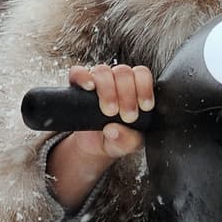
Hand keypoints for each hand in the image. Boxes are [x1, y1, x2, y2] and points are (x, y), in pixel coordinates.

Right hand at [46, 63, 153, 210]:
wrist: (87, 151)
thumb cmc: (111, 144)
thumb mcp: (122, 148)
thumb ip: (127, 143)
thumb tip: (118, 130)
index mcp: (134, 92)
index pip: (143, 76)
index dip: (143, 87)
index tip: (142, 108)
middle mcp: (117, 84)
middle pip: (125, 71)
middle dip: (126, 92)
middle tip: (124, 114)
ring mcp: (97, 84)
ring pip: (105, 70)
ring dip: (108, 88)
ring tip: (106, 111)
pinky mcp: (77, 87)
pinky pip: (79, 73)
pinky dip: (83, 76)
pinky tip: (87, 87)